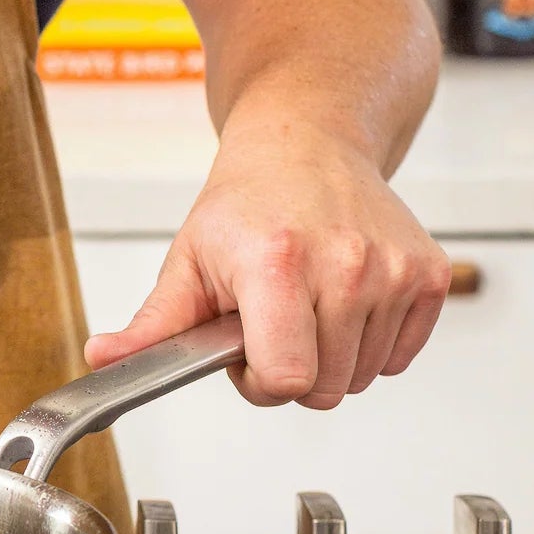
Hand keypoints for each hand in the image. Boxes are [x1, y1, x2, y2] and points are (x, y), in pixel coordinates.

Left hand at [83, 124, 450, 408]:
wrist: (307, 143)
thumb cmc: (246, 206)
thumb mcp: (187, 262)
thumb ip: (151, 325)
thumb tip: (102, 358)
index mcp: (278, 265)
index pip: (285, 380)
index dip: (259, 382)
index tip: (245, 352)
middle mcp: (347, 265)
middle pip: (326, 389)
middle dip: (292, 371)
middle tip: (271, 323)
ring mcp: (395, 270)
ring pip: (363, 377)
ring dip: (330, 358)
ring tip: (305, 306)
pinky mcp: (430, 274)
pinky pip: (400, 357)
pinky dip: (370, 345)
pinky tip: (342, 303)